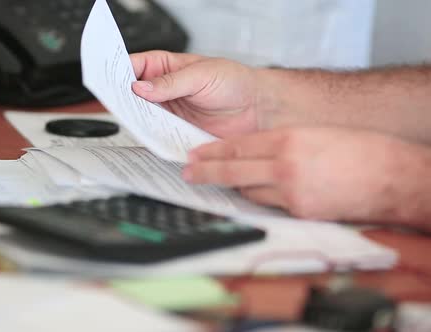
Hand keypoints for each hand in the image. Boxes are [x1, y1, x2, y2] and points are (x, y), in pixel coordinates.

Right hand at [130, 51, 262, 137]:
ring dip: (135, 120)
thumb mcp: (201, 75)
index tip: (110, 83)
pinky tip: (148, 137)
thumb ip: (170, 82)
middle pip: (131, 95)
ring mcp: (167, 113)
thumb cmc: (234, 82)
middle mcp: (162, 91)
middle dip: (123, 99)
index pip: (133, 67)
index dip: (119, 74)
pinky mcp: (175, 133)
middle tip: (118, 105)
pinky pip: (156, 136)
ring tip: (132, 122)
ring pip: (141, 117)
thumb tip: (141, 87)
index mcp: (164, 67)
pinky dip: (151, 138)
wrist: (257, 109)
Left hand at [183, 127, 430, 229]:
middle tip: (188, 171)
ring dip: (235, 185)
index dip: (213, 151)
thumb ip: (282, 142)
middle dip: (206, 171)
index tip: (196, 153)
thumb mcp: (315, 134)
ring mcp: (291, 192)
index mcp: (289, 139)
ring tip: (219, 181)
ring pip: (249, 190)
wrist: (395, 178)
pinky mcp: (300, 213)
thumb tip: (254, 151)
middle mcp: (285, 166)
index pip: (238, 146)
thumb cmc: (362, 151)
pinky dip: (260, 199)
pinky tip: (253, 194)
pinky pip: (269, 206)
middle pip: (233, 169)